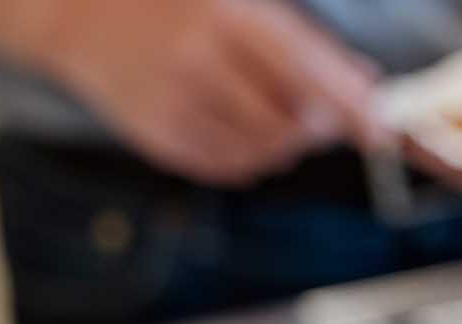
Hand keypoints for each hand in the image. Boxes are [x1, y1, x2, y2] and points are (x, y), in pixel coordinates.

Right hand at [27, 0, 381, 185]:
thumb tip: (369, 88)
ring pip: (266, 154)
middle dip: (316, 125)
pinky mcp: (160, 138)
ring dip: (283, 143)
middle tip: (311, 112)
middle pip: (294, 125)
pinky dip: (248, 156)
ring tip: (262, 110)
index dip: (354, 110)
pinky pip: (230, 168)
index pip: (311, 76)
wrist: (80, 14)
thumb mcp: (243, 4)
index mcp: (229, 18)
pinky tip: (231, 124)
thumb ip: (306, 44)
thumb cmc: (177, 6)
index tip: (382, 132)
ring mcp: (176, 104)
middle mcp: (201, 63)